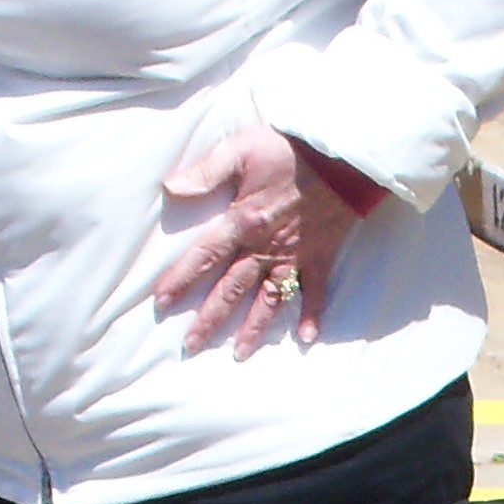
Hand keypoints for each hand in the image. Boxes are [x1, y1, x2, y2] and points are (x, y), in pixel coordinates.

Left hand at [151, 126, 363, 357]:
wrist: (340, 156)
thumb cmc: (289, 149)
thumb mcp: (241, 149)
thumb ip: (206, 171)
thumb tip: (171, 187)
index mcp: (241, 221)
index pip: (203, 256)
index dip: (181, 280)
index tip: (162, 302)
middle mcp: (263, 247)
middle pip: (230, 289)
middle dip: (209, 318)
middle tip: (192, 344)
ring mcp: (292, 256)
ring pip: (267, 300)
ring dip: (253, 328)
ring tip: (239, 354)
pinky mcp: (319, 256)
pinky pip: (314, 292)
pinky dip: (311, 315)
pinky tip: (305, 338)